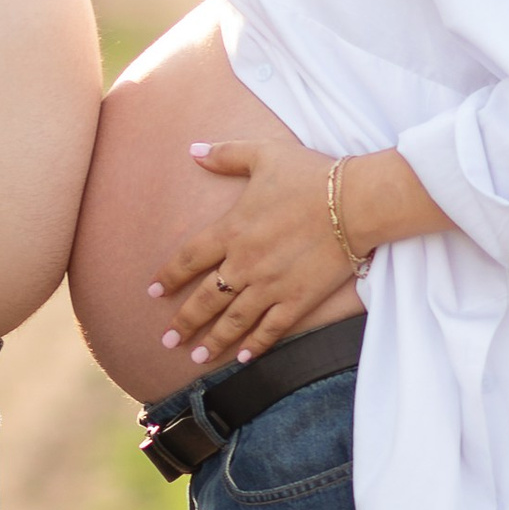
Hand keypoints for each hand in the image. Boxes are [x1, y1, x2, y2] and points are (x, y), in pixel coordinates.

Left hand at [149, 139, 357, 367]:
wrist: (355, 202)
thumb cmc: (311, 175)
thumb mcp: (264, 154)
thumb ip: (225, 154)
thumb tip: (193, 150)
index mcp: (232, 229)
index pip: (189, 259)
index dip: (169, 276)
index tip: (153, 292)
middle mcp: (245, 263)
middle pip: (206, 299)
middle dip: (184, 322)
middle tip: (169, 340)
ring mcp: (271, 285)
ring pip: (234, 321)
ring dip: (213, 342)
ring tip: (197, 359)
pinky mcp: (298, 299)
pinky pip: (271, 329)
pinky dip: (255, 345)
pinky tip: (242, 358)